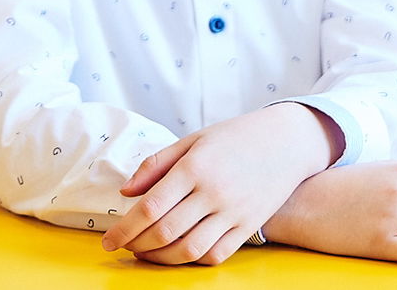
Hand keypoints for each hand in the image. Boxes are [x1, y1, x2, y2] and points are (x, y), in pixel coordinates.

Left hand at [102, 103, 339, 264]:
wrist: (287, 141)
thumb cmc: (236, 137)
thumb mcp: (194, 139)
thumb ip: (157, 165)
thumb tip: (126, 192)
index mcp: (195, 166)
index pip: (150, 207)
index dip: (124, 228)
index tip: (109, 240)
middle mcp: (214, 191)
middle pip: (165, 232)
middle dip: (137, 245)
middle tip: (126, 245)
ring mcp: (233, 211)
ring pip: (188, 249)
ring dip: (161, 258)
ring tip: (147, 253)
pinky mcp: (249, 225)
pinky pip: (215, 254)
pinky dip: (192, 260)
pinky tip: (179, 252)